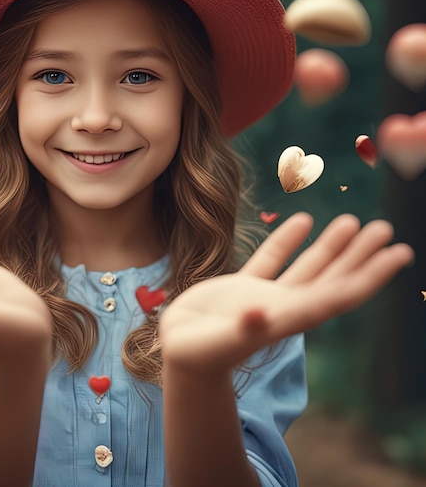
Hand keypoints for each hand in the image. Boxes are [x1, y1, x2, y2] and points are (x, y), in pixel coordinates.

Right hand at [159, 213, 413, 373]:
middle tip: (385, 228)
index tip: (397, 253)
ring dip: (332, 246)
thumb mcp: (217, 342)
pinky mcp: (244, 288)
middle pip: (332, 279)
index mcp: (286, 319)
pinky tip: (304, 220)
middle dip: (360, 256)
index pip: (337, 295)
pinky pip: (273, 259)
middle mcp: (285, 307)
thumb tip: (260, 313)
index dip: (369, 275)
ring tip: (353, 221)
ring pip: (308, 268)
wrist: (178, 355)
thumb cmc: (196, 355)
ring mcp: (266, 296)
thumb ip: (240, 329)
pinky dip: (289, 240)